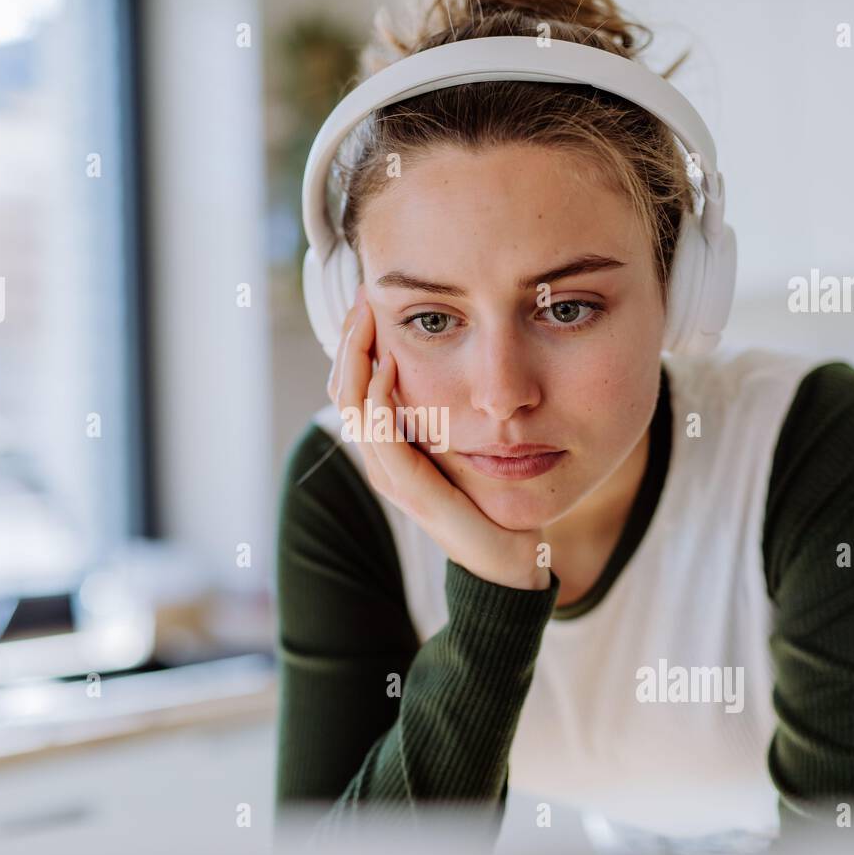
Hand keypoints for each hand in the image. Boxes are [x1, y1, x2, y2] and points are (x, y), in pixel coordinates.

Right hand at [328, 285, 550, 591]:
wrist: (510, 559)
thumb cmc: (491, 501)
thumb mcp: (466, 443)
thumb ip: (448, 411)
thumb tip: (451, 359)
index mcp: (389, 447)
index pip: (352, 386)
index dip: (353, 342)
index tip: (368, 297)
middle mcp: (381, 461)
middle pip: (343, 390)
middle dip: (349, 340)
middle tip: (364, 296)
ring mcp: (390, 476)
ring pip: (352, 407)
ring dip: (355, 359)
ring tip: (367, 318)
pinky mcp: (410, 489)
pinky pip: (380, 436)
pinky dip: (377, 399)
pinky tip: (388, 367)